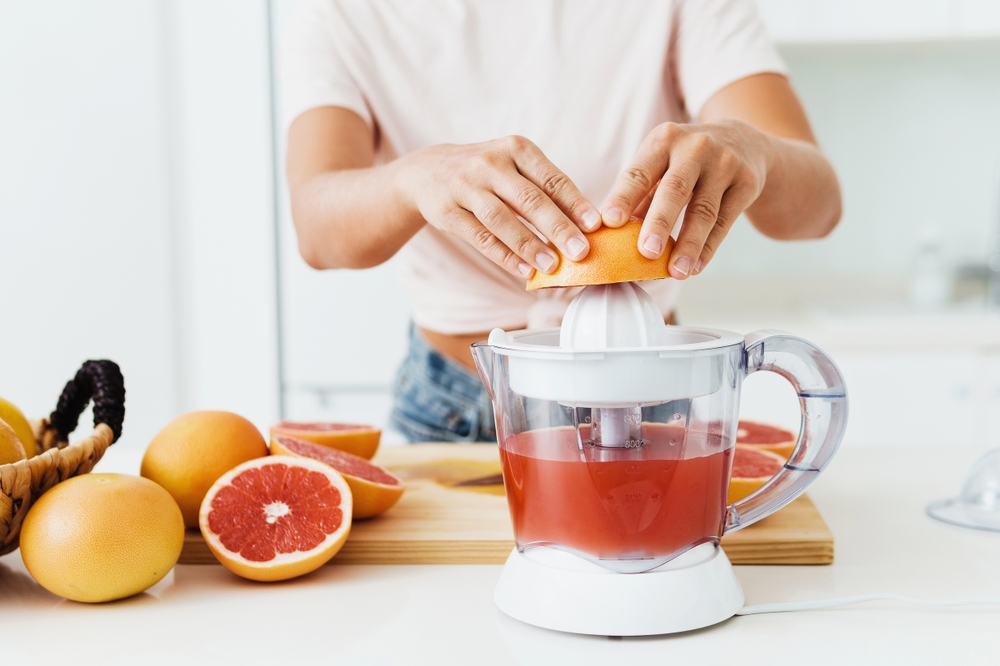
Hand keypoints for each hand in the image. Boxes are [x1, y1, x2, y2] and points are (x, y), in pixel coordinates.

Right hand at [398, 136, 600, 277]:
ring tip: (552, 266)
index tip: (595, 225)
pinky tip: (524, 270)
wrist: (427, 171)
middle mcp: (491, 164)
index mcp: (516, 149)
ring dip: (530, 245)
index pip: (551, 178)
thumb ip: (544, 189)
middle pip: (529, 199)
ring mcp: (466, 187)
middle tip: (581, 252)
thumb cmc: (486, 173)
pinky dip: (504, 256)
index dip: (575, 203)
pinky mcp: (447, 211)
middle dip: (558, 228)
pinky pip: (480, 237)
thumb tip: (584, 226)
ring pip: (502, 219)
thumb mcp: (514, 166)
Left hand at [601, 120, 771, 278]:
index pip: (640, 172)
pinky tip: (695, 267)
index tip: (610, 222)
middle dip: (659, 223)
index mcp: (664, 140)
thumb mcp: (662, 164)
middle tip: (647, 252)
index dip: (624, 197)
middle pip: (675, 190)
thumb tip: (614, 238)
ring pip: (704, 211)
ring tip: (675, 272)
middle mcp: (695, 147)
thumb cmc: (686, 161)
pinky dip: (708, 248)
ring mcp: (725, 163)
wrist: (743, 141)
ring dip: (689, 245)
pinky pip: (725, 222)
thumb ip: (640, 197)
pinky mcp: (747, 182)